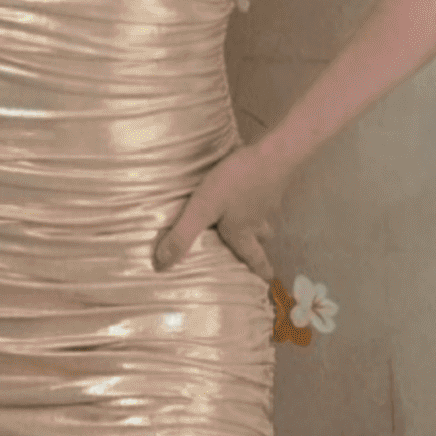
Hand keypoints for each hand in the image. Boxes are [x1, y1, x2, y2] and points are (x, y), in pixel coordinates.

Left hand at [152, 143, 281, 283]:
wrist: (273, 153)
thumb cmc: (237, 183)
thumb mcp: (203, 209)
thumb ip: (183, 235)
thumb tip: (162, 265)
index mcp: (242, 232)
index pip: (254, 259)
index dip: (260, 271)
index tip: (267, 281)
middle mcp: (258, 219)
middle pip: (262, 238)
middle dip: (258, 244)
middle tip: (254, 247)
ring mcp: (268, 199)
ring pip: (264, 216)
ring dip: (257, 219)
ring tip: (247, 216)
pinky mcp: (271, 179)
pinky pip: (265, 193)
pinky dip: (258, 194)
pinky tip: (248, 185)